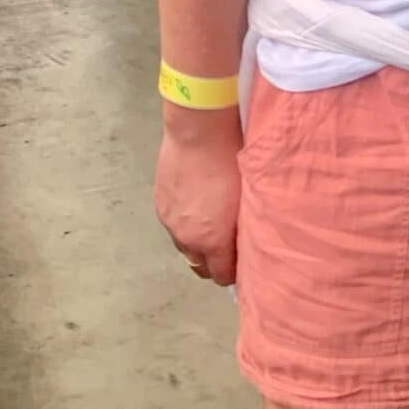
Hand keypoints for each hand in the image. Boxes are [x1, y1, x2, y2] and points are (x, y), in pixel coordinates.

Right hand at [155, 107, 243, 284]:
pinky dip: (185, 224)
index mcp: (212, 241)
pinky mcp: (160, 204)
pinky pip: (173, 226)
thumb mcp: (248, 200)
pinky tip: (197, 208)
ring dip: (197, 244)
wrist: (199, 133)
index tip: (244, 263)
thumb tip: (247, 243)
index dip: (234, 273)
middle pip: (199, 266)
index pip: (221, 275)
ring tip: (212, 226)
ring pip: (184, 247)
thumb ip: (244, 229)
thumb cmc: (233, 163)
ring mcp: (170, 221)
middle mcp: (187, 238)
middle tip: (229, 248)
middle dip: (214, 262)